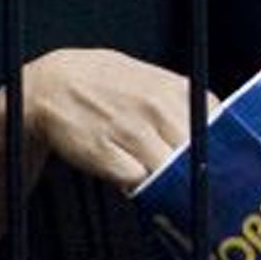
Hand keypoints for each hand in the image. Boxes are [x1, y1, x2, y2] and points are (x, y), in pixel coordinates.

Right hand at [18, 48, 215, 192]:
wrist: (47, 85)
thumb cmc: (97, 82)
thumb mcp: (147, 78)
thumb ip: (182, 100)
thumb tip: (213, 127)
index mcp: (171, 89)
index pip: (214, 128)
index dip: (211, 147)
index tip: (204, 158)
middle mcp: (155, 108)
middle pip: (195, 156)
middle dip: (188, 167)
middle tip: (174, 169)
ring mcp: (130, 131)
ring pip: (168, 172)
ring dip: (161, 177)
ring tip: (145, 166)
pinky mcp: (105, 154)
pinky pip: (137, 180)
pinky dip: (134, 181)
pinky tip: (123, 167)